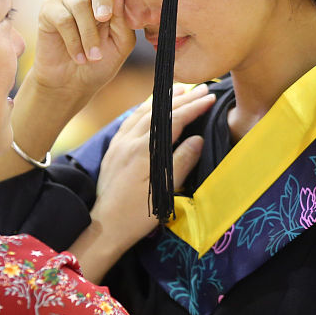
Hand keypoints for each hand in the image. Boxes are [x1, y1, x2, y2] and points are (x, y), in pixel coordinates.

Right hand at [30, 0, 134, 101]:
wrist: (72, 85)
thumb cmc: (99, 63)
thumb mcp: (120, 43)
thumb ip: (123, 18)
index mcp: (107, 0)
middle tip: (105, 18)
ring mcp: (66, 2)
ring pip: (80, 4)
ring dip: (89, 34)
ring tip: (93, 56)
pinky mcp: (48, 11)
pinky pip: (63, 19)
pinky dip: (73, 41)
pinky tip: (79, 57)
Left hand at [91, 84, 215, 248]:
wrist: (104, 226)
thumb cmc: (137, 215)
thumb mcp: (164, 193)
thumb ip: (181, 163)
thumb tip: (198, 138)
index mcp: (143, 150)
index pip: (172, 120)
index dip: (193, 107)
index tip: (211, 98)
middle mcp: (128, 141)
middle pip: (158, 111)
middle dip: (182, 98)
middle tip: (203, 88)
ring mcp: (118, 143)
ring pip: (142, 111)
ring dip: (163, 98)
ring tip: (180, 89)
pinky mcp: (113, 149)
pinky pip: (130, 119)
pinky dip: (145, 107)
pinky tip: (152, 106)